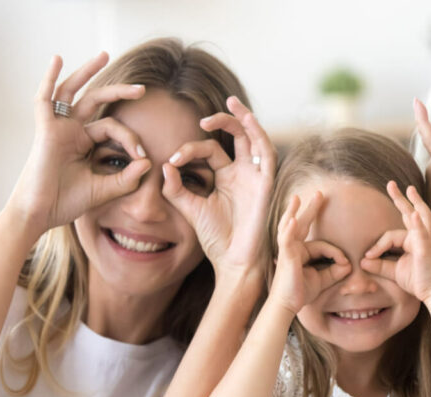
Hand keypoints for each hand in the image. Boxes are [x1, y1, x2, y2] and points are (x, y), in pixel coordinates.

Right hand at [7, 52, 150, 237]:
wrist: (42, 214)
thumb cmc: (68, 202)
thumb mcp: (106, 189)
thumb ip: (128, 178)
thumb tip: (148, 162)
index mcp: (84, 142)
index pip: (113, 128)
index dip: (131, 139)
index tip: (143, 157)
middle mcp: (71, 131)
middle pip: (97, 102)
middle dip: (120, 92)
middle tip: (143, 89)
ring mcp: (58, 128)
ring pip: (74, 91)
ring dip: (88, 71)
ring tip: (105, 55)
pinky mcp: (45, 130)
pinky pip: (45, 99)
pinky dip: (49, 78)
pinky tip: (57, 59)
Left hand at [162, 97, 275, 275]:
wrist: (233, 260)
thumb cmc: (216, 238)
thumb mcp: (190, 209)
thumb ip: (176, 188)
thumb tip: (164, 166)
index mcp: (226, 177)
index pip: (210, 150)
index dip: (189, 150)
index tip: (172, 161)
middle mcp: (242, 173)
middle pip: (237, 136)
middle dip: (224, 120)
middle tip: (204, 117)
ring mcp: (255, 176)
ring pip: (253, 138)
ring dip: (244, 119)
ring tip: (231, 102)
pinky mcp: (266, 183)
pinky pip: (266, 153)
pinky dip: (258, 135)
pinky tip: (248, 120)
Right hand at [269, 193, 350, 314]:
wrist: (287, 305)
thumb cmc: (301, 292)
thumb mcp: (323, 280)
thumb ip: (336, 271)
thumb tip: (349, 265)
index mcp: (302, 252)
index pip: (323, 245)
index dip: (336, 254)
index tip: (345, 265)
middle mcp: (293, 248)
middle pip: (303, 224)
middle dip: (311, 209)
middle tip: (320, 193)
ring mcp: (288, 251)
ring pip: (291, 227)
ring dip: (293, 211)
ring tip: (296, 198)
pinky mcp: (286, 257)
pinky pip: (287, 240)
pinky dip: (289, 229)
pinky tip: (293, 219)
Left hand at [361, 182, 430, 302]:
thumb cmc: (417, 281)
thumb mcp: (393, 272)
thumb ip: (378, 265)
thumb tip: (362, 261)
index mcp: (412, 241)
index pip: (389, 235)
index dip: (377, 245)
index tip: (367, 256)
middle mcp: (420, 237)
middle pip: (409, 213)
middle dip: (400, 198)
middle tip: (391, 184)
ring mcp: (425, 240)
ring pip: (418, 216)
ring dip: (413, 201)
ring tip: (409, 189)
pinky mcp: (426, 248)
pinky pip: (422, 233)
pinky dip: (418, 223)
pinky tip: (414, 214)